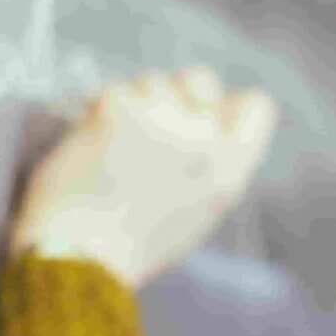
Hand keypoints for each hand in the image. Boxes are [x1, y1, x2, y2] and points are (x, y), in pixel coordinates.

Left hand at [8, 67, 278, 289]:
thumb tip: (207, 119)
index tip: (200, 118)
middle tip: (148, 124)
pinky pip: (113, 92)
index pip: (255, 106)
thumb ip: (212, 164)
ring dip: (133, 106)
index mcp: (229, 171)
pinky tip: (91, 148)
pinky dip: (99, 115)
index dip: (224, 107)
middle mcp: (203, 140)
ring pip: (151, 81)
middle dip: (175, 94)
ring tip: (113, 151)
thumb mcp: (197, 212)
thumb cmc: (133, 245)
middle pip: (199, 79)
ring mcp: (160, 119)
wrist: (80, 256)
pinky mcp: (117, 107)